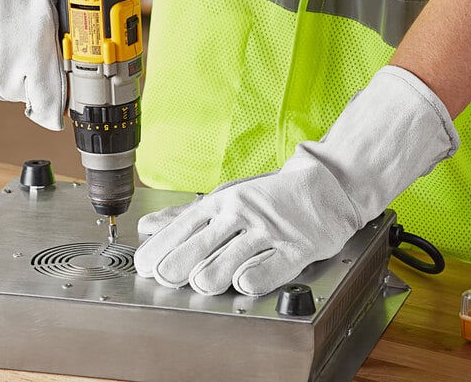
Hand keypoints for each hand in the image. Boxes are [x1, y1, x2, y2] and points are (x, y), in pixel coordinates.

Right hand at [0, 0, 64, 129]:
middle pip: (12, 92)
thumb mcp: (54, 16)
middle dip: (18, 75)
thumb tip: (66, 67)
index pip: (46, 107)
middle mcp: (3, 69)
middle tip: (17, 47)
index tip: (50, 110)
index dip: (49, 107)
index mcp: (37, 62)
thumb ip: (58, 51)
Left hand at [134, 66, 458, 295]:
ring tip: (199, 284)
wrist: (325, 186)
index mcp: (223, 202)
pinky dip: (254, 277)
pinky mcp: (295, 248)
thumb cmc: (271, 196)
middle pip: (203, 242)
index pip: (185, 225)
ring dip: (212, 273)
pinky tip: (241, 283)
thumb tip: (150, 227)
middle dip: (178, 262)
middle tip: (163, 277)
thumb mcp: (227, 198)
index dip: (163, 245)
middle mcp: (242, 214)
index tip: (145, 263)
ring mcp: (268, 230)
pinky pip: (271, 267)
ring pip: (232, 255)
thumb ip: (189, 216)